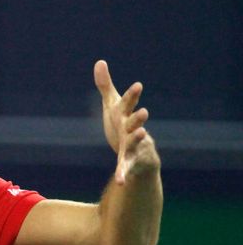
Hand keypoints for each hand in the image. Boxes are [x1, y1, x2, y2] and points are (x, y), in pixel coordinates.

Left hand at [94, 60, 159, 183]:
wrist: (135, 152)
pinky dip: (122, 174)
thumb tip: (99, 62)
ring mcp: (132, 146)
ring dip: (137, 138)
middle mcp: (132, 129)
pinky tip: (120, 182)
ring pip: (135, 143)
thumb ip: (106, 86)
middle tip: (144, 112)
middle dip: (138, 118)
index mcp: (126, 115)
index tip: (138, 85)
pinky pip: (124, 168)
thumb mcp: (112, 105)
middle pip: (135, 123)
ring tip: (142, 134)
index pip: (128, 103)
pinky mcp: (128, 161)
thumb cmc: (122, 125)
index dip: (132, 95)